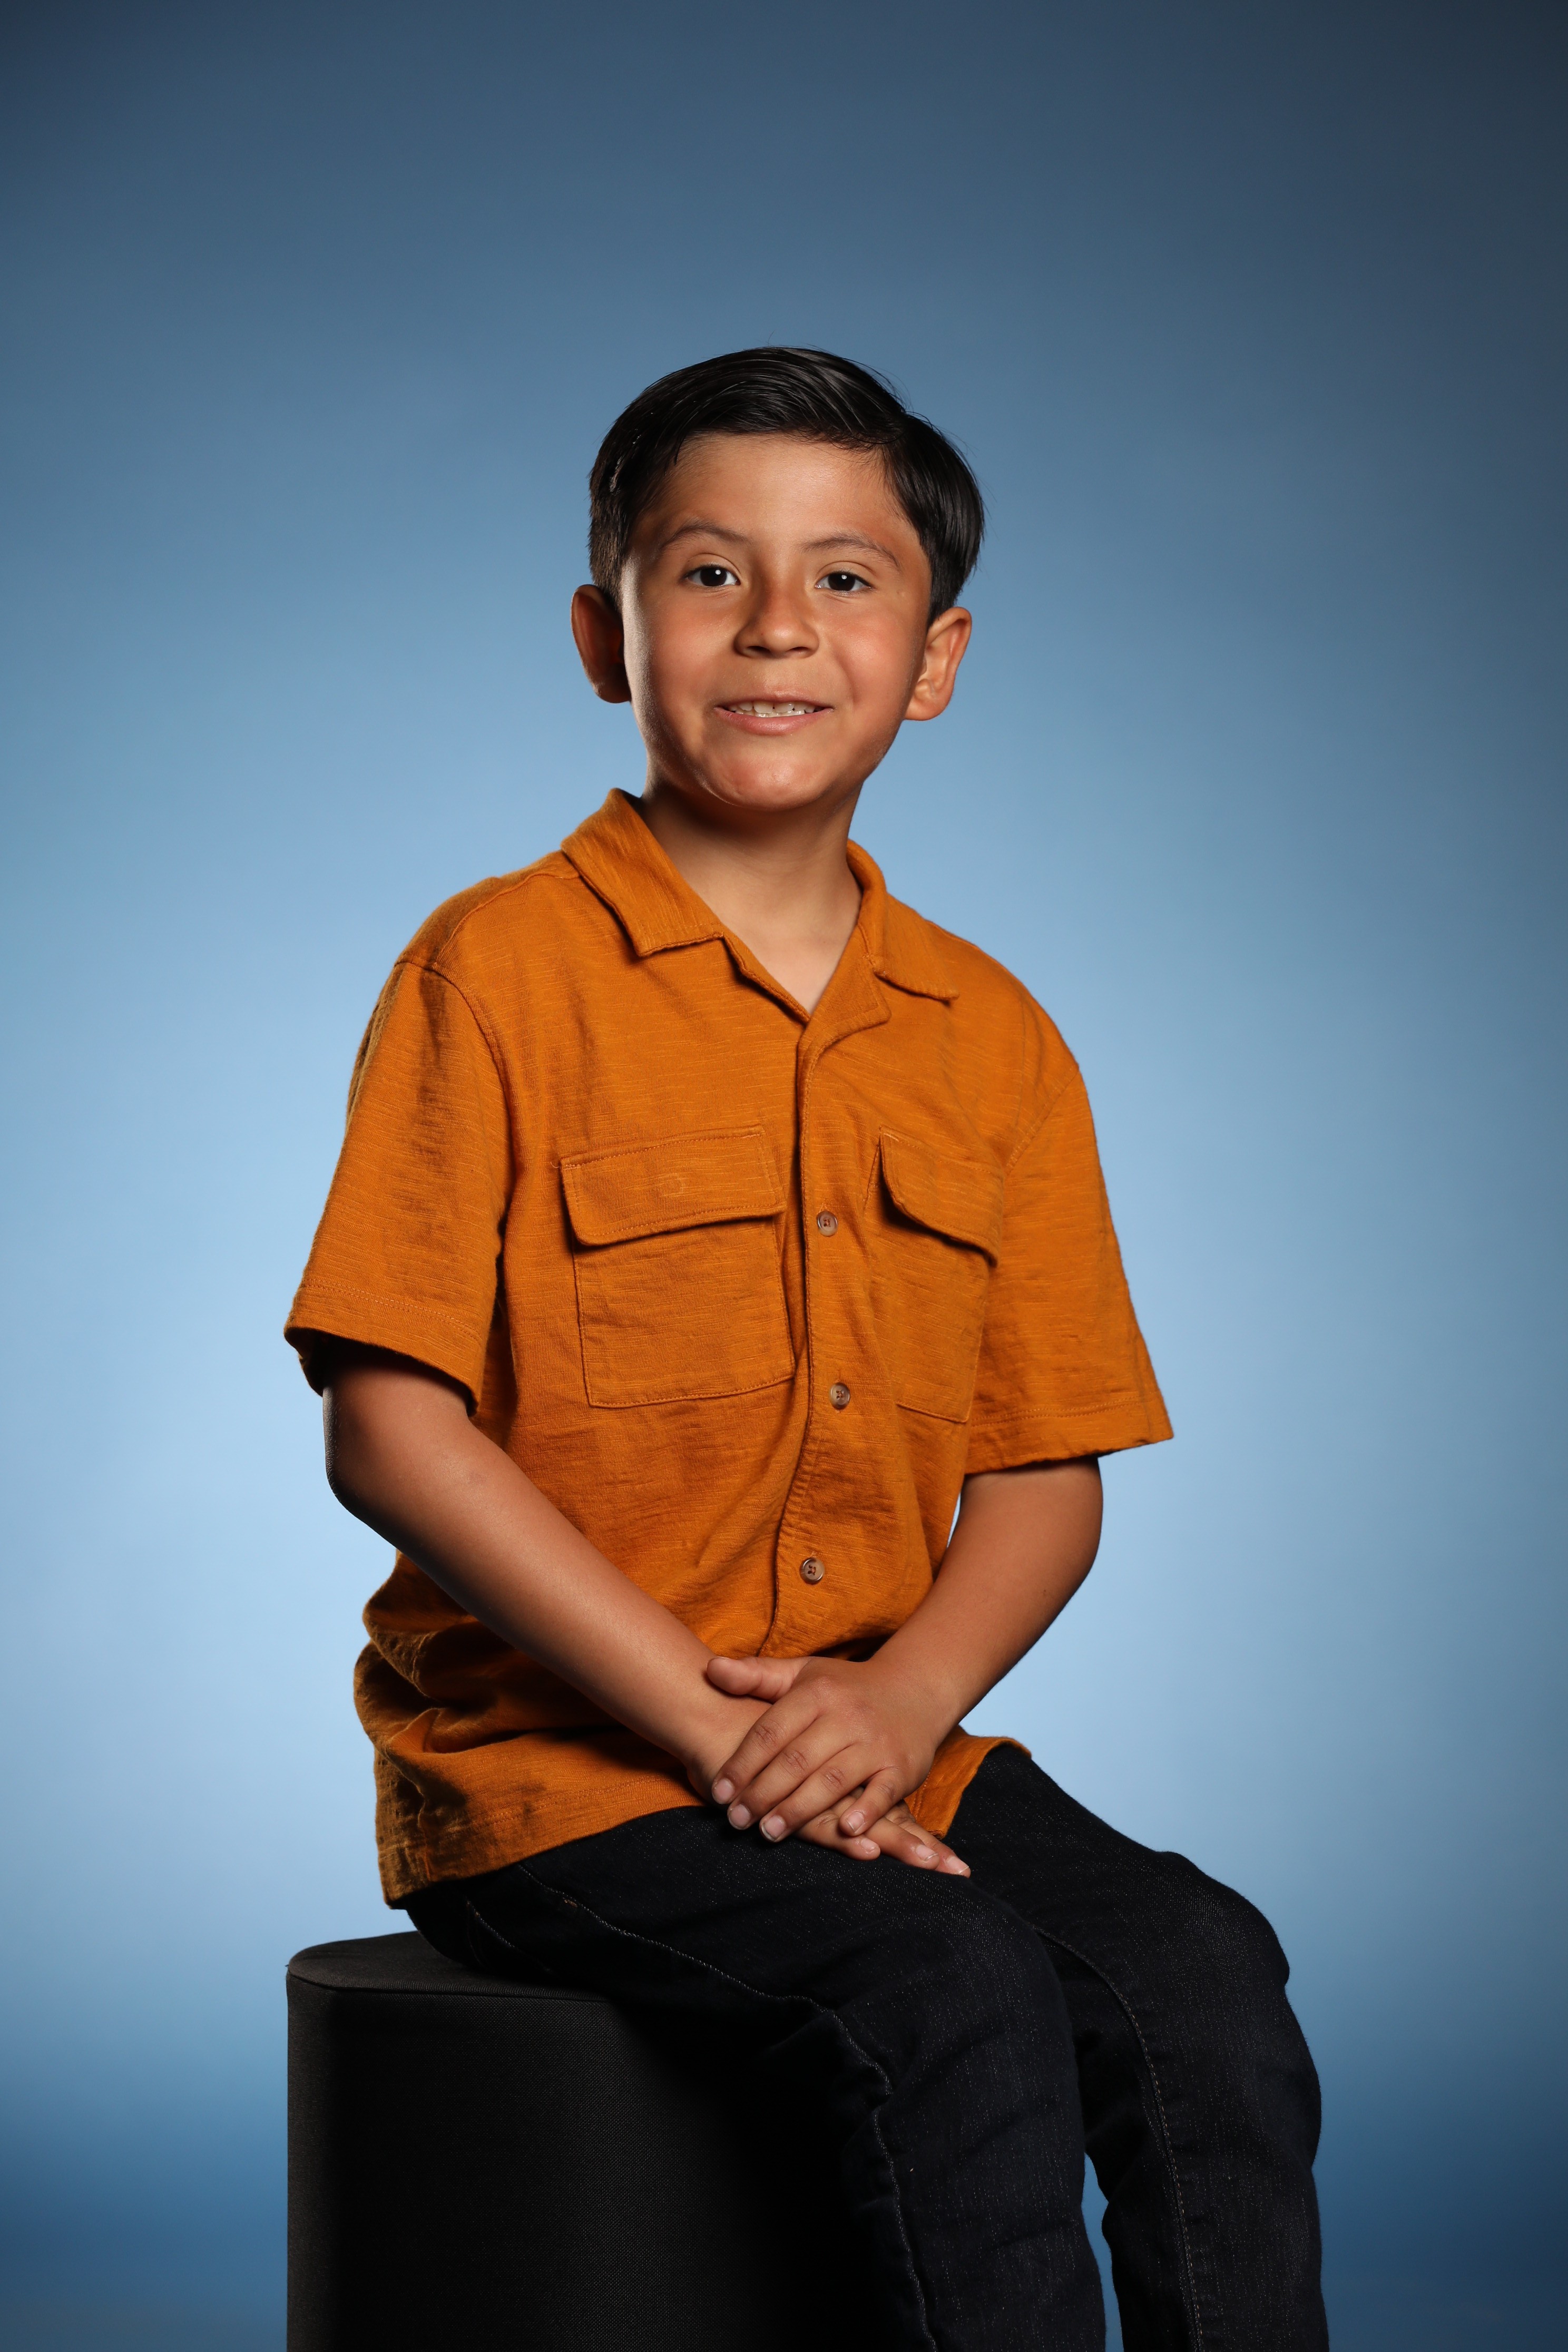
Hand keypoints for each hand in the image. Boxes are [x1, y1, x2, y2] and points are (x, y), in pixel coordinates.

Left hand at [703, 1652, 963, 1868]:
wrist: (916, 1690)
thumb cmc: (846, 1688)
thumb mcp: (802, 1674)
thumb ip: (755, 1675)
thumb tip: (709, 1669)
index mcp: (818, 1693)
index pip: (771, 1731)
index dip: (742, 1763)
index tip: (719, 1791)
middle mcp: (847, 1716)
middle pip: (796, 1760)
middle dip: (762, 1793)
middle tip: (735, 1821)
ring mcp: (876, 1742)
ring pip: (832, 1780)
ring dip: (798, 1809)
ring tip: (768, 1833)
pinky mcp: (902, 1766)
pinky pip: (883, 1792)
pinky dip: (867, 1812)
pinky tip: (844, 1831)